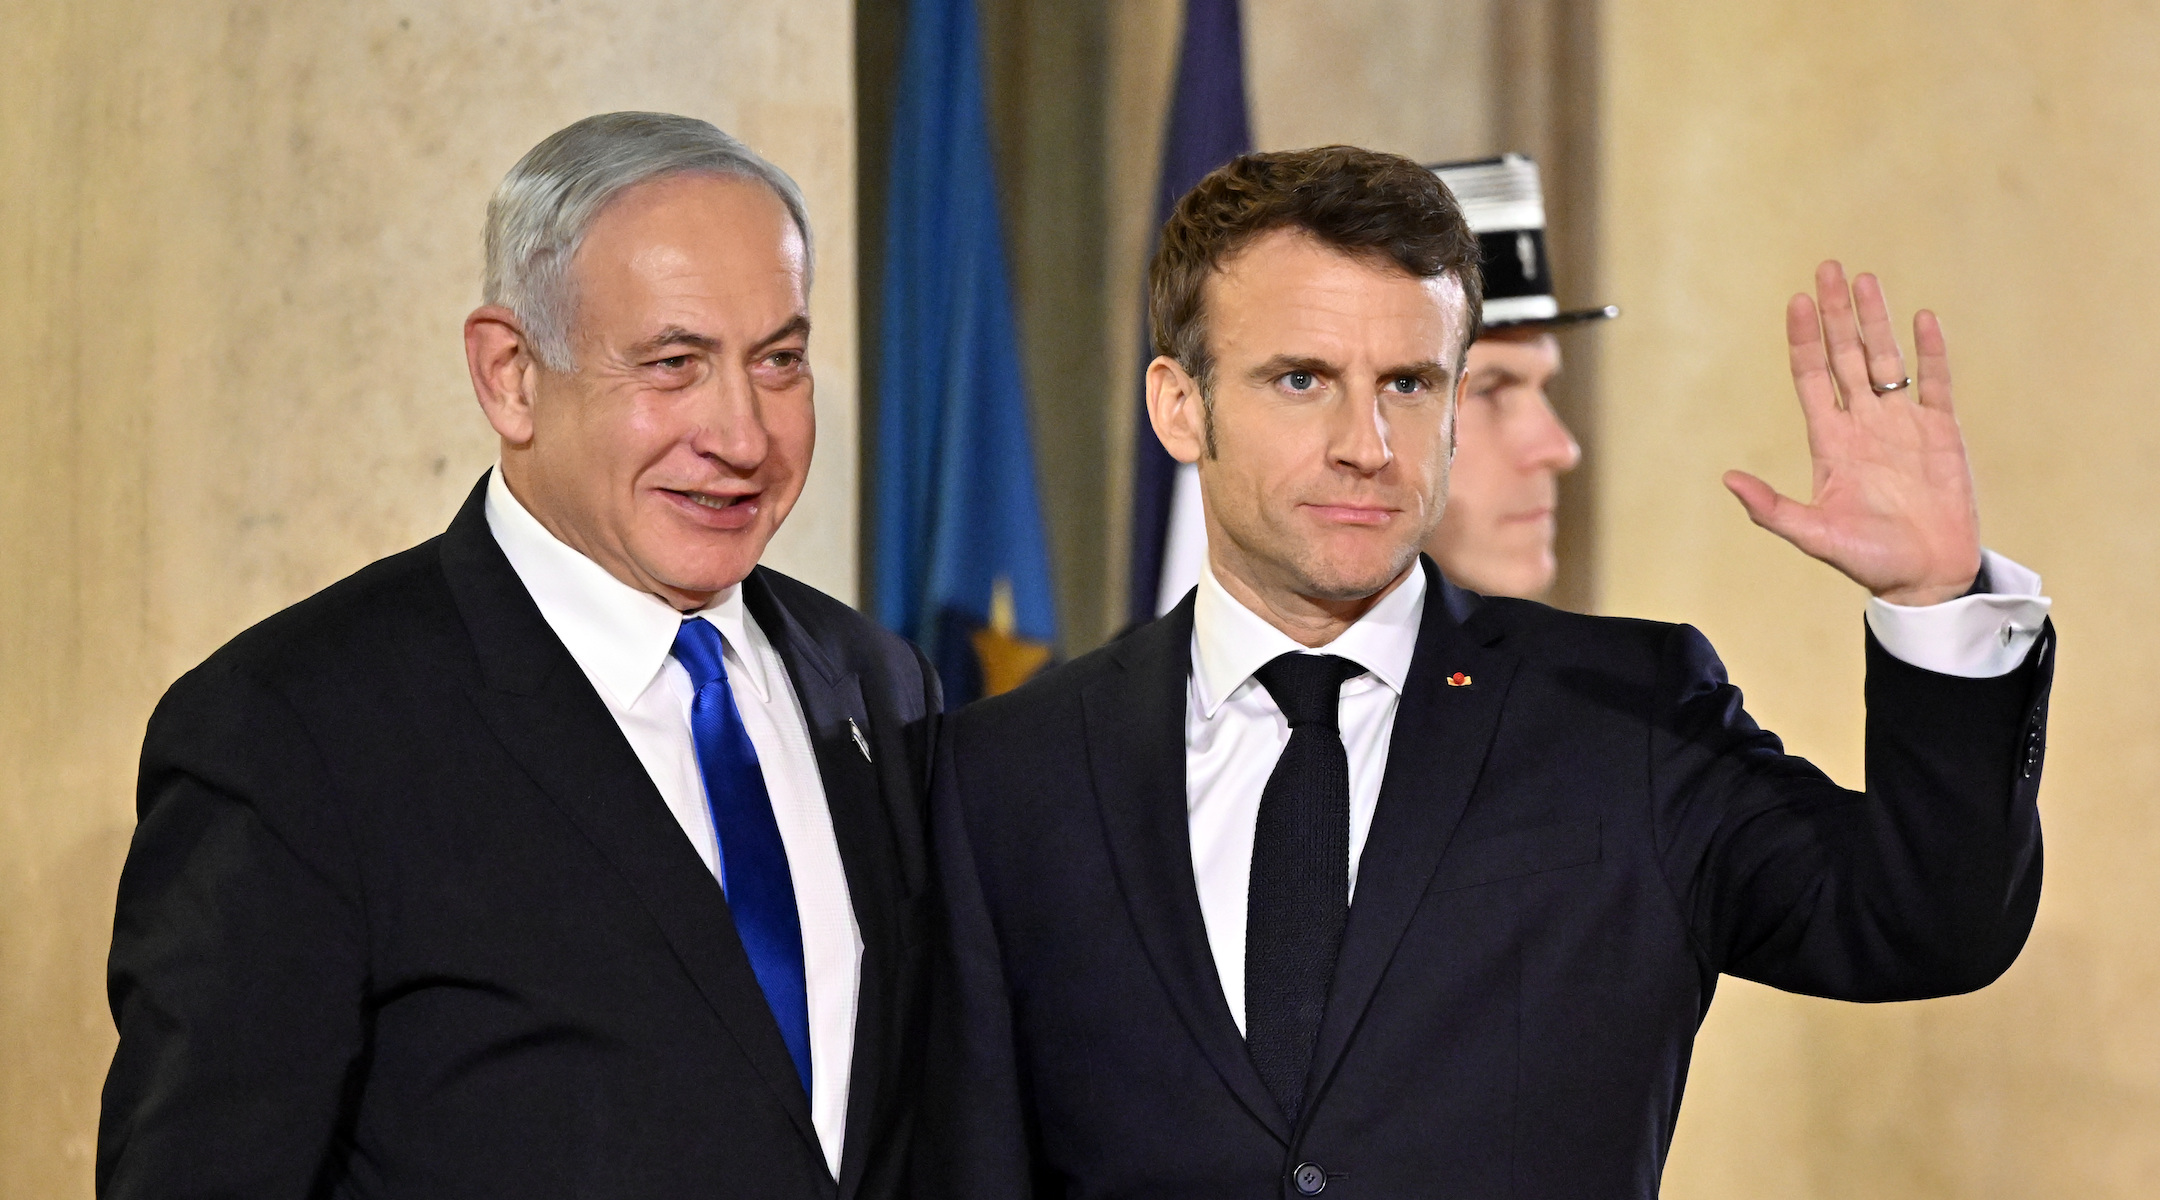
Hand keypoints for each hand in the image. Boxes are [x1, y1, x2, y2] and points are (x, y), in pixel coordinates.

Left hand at [1723, 261, 1980, 605]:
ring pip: (1886, 359)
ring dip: (1876, 320)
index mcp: (1831, 442)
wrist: (1926, 576)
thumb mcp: (1813, 534)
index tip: (1795, 302)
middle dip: (1836, 314)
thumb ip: (1771, 507)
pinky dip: (1931, 351)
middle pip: (1846, 356)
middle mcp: (1864, 424)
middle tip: (1827, 268)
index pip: (1812, 378)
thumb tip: (1727, 479)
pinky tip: (1922, 318)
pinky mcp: (1942, 432)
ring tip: (1864, 280)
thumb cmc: (1869, 560)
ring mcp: (1903, 424)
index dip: (1803, 341)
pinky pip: (1936, 382)